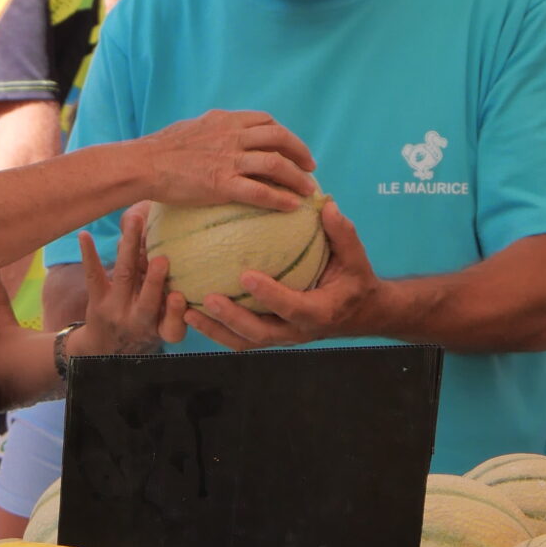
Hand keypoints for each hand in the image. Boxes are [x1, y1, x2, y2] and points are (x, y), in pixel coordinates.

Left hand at [68, 209, 188, 359]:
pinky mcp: (97, 299)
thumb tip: (188, 260)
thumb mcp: (165, 329)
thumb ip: (178, 308)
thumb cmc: (146, 331)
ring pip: (125, 276)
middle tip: (161, 259)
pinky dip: (89, 254)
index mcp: (161, 330)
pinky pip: (94, 275)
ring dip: (130, 248)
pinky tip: (85, 235)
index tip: (179, 296)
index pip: (172, 327)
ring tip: (135, 221)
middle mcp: (138, 321)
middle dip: (154, 281)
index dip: (175, 312)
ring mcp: (116, 308)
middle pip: (148, 301)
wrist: (106, 349)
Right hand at [145, 111, 315, 212]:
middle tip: (310, 166)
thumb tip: (220, 137)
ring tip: (308, 189)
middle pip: (279, 138)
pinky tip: (291, 206)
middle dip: (300, 152)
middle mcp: (231, 136)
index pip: (265, 121)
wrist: (143, 164)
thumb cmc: (161, 149)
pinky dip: (280, 198)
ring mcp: (229, 160)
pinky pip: (260, 191)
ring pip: (275, 164)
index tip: (292, 146)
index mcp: (225, 120)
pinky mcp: (222, 184)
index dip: (284, 134)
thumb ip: (213, 130)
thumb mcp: (193, 128)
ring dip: (297, 177)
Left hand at [186, 200, 383, 349]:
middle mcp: (297, 331)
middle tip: (208, 299)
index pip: (293, 307)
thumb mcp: (356, 258)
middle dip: (232, 319)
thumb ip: (342, 234)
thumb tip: (327, 205)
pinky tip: (191, 311)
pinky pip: (238, 338)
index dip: (270, 295)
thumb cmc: (354, 280)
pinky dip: (215, 329)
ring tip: (187, 310)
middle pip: (260, 333)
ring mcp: (281, 337)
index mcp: (319, 312)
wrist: (358, 313)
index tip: (246, 275)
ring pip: (244, 342)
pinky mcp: (269, 336)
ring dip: (215, 330)